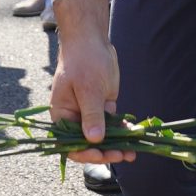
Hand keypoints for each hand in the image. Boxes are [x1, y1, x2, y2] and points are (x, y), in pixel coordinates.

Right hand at [47, 0, 131, 162]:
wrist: (91, 40)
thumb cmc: (83, 61)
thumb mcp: (87, 88)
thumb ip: (91, 114)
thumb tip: (93, 139)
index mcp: (62, 115)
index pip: (69, 144)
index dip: (84, 153)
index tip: (100, 155)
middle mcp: (74, 118)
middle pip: (88, 143)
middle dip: (104, 152)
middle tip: (121, 156)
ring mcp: (89, 113)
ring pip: (102, 136)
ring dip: (116, 145)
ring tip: (132, 153)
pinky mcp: (103, 106)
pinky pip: (112, 124)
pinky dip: (122, 131)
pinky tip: (134, 137)